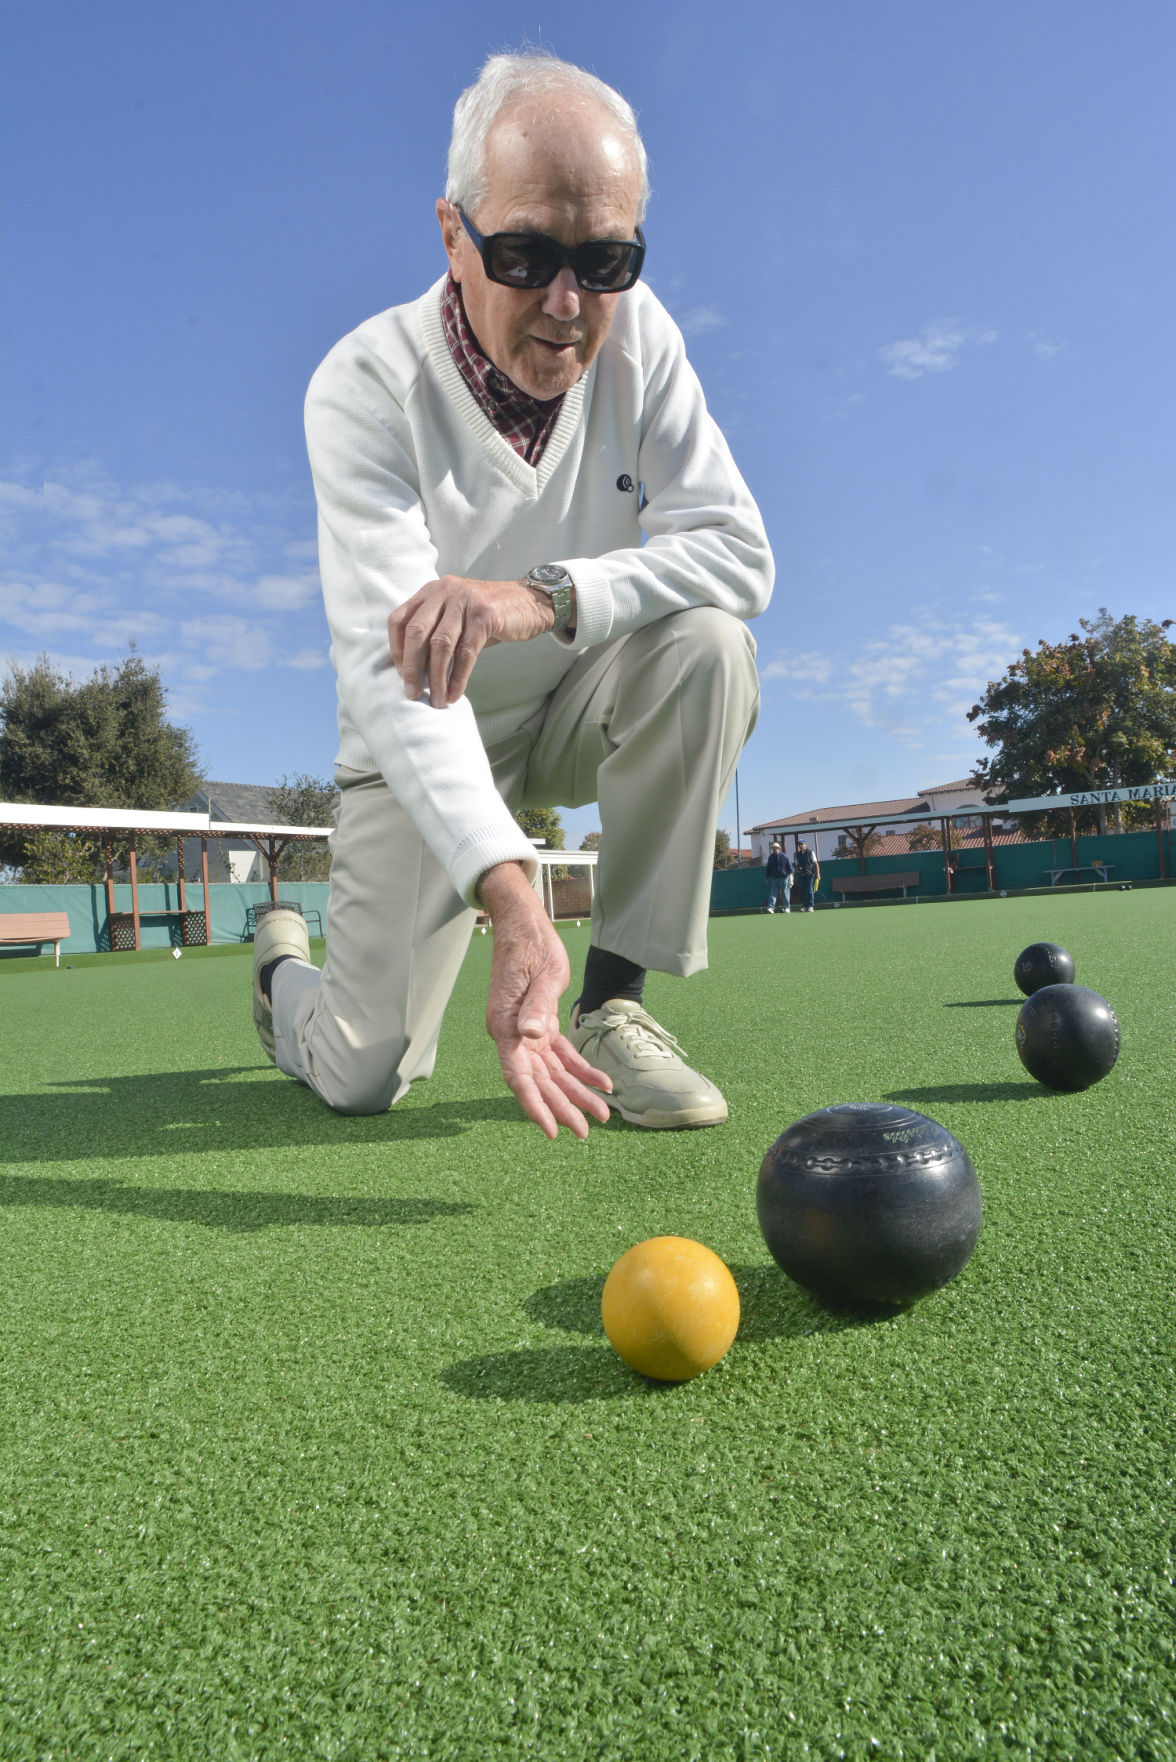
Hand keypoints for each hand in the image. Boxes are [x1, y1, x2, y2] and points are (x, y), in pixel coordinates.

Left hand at [388, 575, 556, 706]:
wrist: (529, 603)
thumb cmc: (488, 616)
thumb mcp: (455, 616)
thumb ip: (434, 633)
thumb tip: (414, 672)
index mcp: (431, 591)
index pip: (399, 620)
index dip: (396, 650)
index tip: (401, 675)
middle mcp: (444, 590)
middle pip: (417, 632)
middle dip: (412, 667)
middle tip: (412, 693)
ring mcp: (465, 600)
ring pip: (441, 645)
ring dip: (436, 678)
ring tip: (436, 700)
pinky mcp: (485, 615)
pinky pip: (466, 652)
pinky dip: (458, 677)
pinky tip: (454, 693)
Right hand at [479, 862, 611, 1139]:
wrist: (524, 923)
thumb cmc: (531, 945)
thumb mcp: (542, 974)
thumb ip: (537, 1007)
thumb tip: (530, 1036)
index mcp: (505, 1026)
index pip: (519, 1077)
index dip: (535, 1106)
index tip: (551, 1131)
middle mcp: (512, 1034)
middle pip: (539, 1081)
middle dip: (563, 1107)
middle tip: (587, 1132)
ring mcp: (524, 1031)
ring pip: (551, 1072)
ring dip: (575, 1092)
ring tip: (602, 1114)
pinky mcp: (538, 1023)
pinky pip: (560, 1053)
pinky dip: (580, 1068)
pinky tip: (602, 1083)